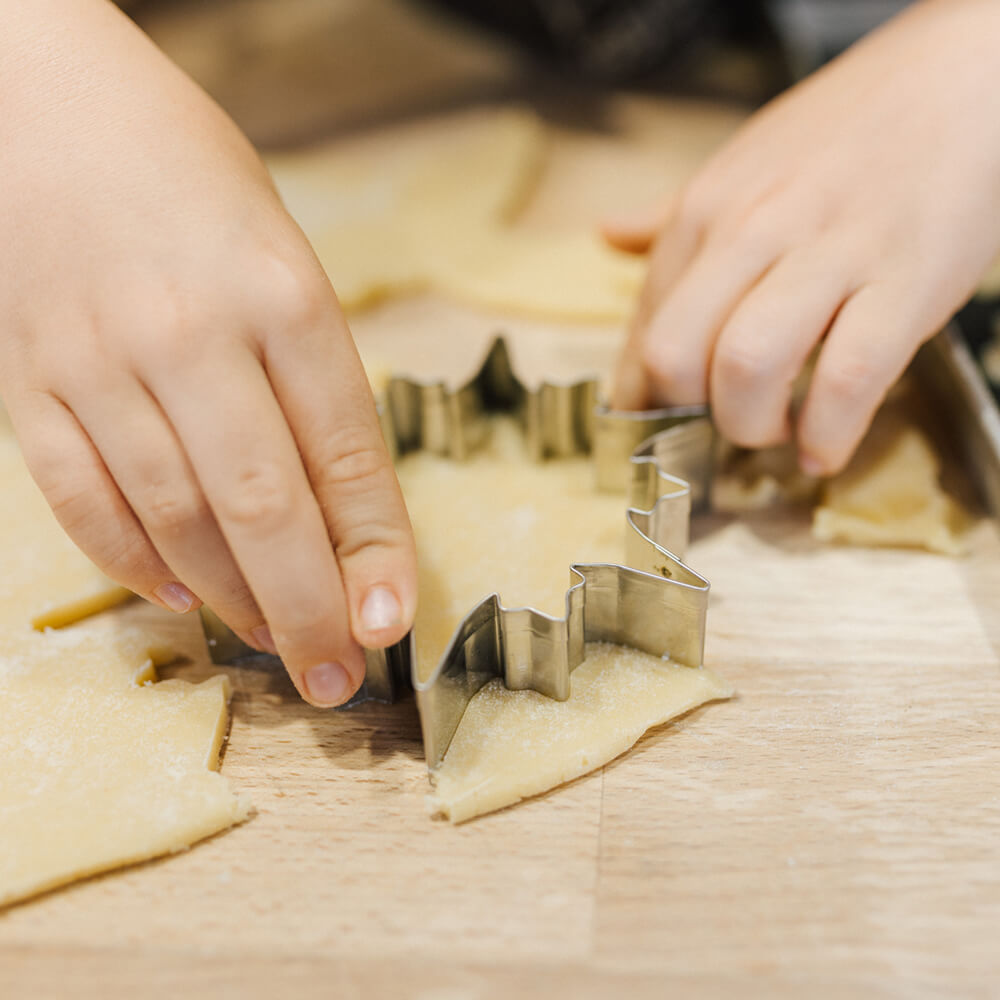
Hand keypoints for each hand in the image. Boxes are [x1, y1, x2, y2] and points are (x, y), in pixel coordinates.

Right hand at [0, 0, 416, 706]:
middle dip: (308, 610)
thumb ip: (311, 385)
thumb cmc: (194, 184)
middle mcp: (191, 334)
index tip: (391, 624)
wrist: (46, 105)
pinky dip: (134, 562)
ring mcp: (99, 360)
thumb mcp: (285, 262)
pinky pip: (82, 497)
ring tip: (274, 642)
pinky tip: (180, 596)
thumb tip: (341, 518)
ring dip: (234, 599)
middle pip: (263, 509)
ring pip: (176, 519)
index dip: (374, 553)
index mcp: (282, 296)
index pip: (345, 454)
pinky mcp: (28, 380)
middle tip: (335, 678)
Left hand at [607, 0, 999, 474]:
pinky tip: (825, 446)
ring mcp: (830, 255)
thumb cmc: (848, 130)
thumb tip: (609, 234)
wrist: (964, 74)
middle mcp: (754, 231)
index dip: (643, 396)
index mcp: (705, 213)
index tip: (660, 424)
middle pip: (675, 357)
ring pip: (747, 368)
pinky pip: (846, 380)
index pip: (643, 330)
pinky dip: (829, 434)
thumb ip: (673, 214)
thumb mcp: (743, 164)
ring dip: (753, 425)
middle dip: (691, 415)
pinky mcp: (904, 282)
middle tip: (724, 421)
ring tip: (778, 429)